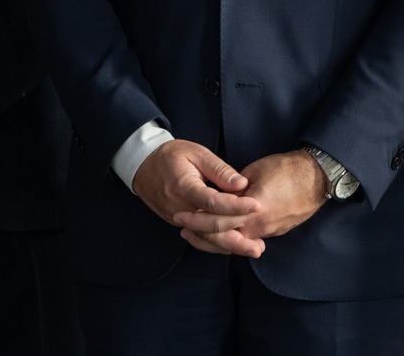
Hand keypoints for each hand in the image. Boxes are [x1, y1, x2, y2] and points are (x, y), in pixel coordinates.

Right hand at [132, 140, 257, 253]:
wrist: (143, 165)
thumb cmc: (173, 156)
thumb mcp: (197, 153)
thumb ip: (220, 170)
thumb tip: (241, 184)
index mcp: (184, 186)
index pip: (212, 202)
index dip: (236, 206)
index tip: (257, 206)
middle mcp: (179, 207)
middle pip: (209, 228)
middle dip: (236, 238)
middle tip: (259, 246)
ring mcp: (177, 218)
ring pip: (205, 237)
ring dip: (229, 246)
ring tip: (253, 250)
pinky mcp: (178, 222)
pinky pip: (199, 236)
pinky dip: (217, 243)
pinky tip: (235, 246)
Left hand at [176, 150, 329, 257]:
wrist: (319, 176)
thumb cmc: (288, 168)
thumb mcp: (255, 172)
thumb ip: (235, 189)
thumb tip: (219, 198)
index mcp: (252, 210)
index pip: (216, 221)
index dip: (197, 220)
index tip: (182, 216)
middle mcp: (259, 227)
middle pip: (223, 238)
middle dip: (201, 235)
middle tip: (183, 229)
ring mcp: (269, 232)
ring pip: (236, 242)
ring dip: (216, 240)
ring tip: (198, 234)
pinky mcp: (277, 231)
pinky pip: (249, 239)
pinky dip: (233, 238)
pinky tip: (224, 233)